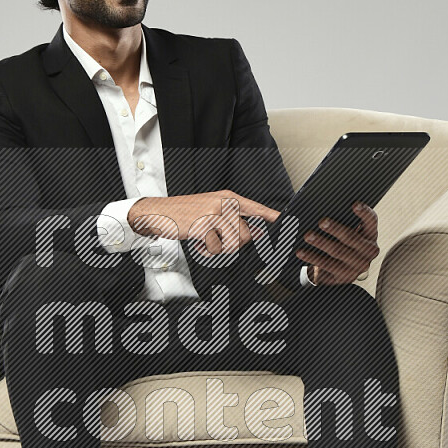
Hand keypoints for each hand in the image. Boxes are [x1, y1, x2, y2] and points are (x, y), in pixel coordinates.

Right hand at [127, 191, 280, 256]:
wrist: (161, 212)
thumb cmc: (187, 214)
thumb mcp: (212, 210)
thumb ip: (233, 218)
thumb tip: (255, 232)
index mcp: (228, 198)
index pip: (256, 208)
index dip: (272, 217)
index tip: (286, 222)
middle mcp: (224, 203)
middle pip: (246, 234)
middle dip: (233, 243)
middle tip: (217, 239)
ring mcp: (214, 213)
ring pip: (233, 242)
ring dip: (220, 247)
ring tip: (206, 239)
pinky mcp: (204, 225)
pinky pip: (216, 247)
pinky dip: (206, 249)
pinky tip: (197, 240)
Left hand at [296, 202, 379, 285]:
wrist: (345, 268)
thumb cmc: (345, 242)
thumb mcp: (351, 231)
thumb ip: (345, 219)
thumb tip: (326, 206)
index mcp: (371, 234)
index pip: (371, 220)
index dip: (364, 212)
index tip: (354, 204)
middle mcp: (369, 251)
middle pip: (351, 237)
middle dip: (335, 229)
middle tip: (322, 222)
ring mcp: (357, 266)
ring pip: (337, 252)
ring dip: (321, 243)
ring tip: (308, 236)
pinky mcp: (344, 276)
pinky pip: (327, 266)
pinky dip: (312, 258)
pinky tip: (302, 252)